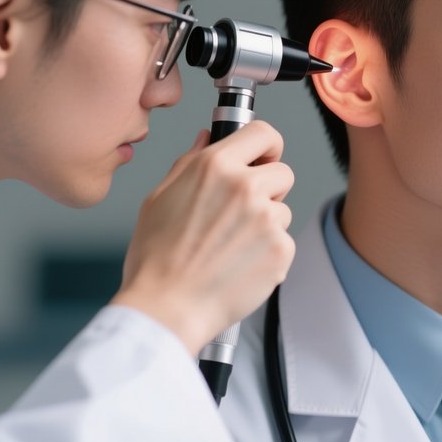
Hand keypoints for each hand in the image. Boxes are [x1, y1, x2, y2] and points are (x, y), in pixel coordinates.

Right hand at [111, 120, 294, 354]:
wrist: (165, 308)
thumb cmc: (156, 259)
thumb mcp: (159, 198)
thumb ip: (189, 161)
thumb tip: (206, 138)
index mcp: (215, 166)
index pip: (263, 132)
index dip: (267, 145)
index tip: (264, 156)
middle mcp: (245, 187)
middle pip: (282, 172)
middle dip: (269, 188)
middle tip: (243, 212)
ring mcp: (266, 219)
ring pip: (283, 210)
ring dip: (267, 223)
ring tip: (232, 246)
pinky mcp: (280, 250)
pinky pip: (285, 242)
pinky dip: (269, 253)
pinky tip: (241, 264)